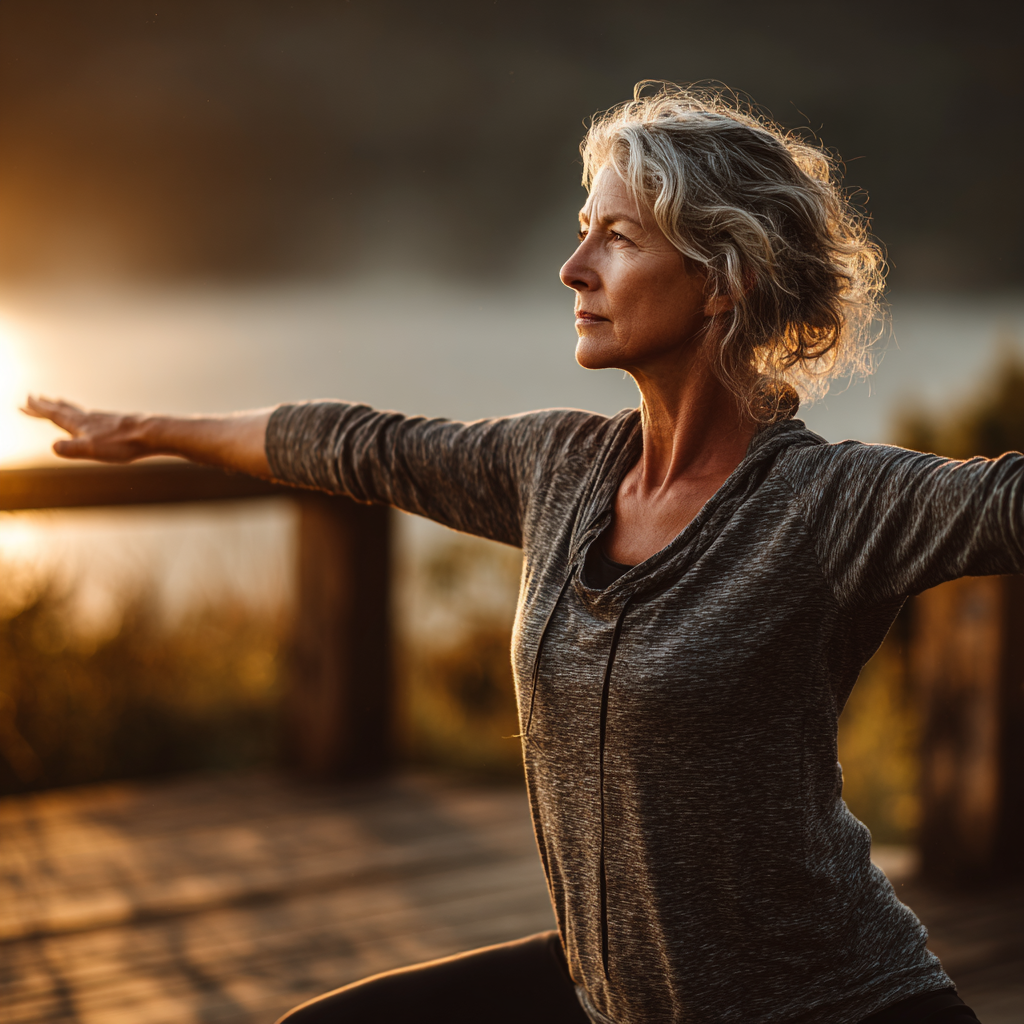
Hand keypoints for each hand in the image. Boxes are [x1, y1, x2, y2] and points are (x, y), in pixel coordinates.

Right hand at [21, 395, 151, 462]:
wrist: (152, 434)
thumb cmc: (122, 444)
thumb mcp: (92, 450)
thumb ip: (70, 448)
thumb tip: (53, 447)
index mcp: (80, 424)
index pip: (54, 415)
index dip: (38, 410)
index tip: (24, 402)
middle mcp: (90, 418)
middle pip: (63, 409)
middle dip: (46, 405)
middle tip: (33, 397)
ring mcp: (103, 420)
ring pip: (78, 410)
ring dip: (63, 406)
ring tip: (57, 401)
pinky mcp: (116, 423)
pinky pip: (92, 416)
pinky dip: (82, 413)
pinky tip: (90, 418)